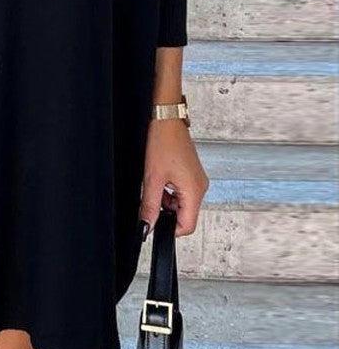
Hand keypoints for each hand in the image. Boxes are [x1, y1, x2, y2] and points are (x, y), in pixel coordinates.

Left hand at [139, 117, 208, 236]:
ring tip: (155, 183)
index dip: (169, 229)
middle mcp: (201, 187)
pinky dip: (170, 191)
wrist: (166, 119)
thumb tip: (147, 226)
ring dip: (167, 201)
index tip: (154, 223)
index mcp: (195, 191)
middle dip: (166, 212)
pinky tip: (160, 178)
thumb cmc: (163, 141)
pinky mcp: (192, 174)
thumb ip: (150, 205)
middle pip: (185, 215)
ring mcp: (198, 180)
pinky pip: (182, 192)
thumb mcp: (152, 178)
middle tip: (151, 198)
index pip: (187, 226)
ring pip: (182, 204)